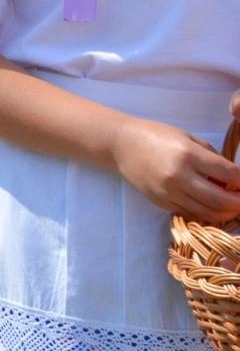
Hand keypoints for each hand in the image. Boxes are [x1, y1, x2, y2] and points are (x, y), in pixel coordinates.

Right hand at [110, 117, 239, 224]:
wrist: (121, 146)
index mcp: (188, 155)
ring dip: (226, 213)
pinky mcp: (162, 203)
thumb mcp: (188, 138)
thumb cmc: (157, 136)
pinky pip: (191, 214)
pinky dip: (206, 214)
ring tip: (232, 206)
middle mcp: (179, 176)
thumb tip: (233, 179)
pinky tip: (212, 207)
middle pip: (222, 200)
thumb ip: (212, 157)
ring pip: (208, 213)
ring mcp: (169, 193)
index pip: (229, 174)